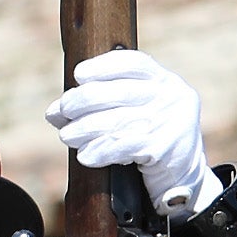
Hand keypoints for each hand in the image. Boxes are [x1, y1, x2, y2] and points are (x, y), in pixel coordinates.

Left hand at [49, 50, 214, 217]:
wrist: (180, 174)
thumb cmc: (147, 137)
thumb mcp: (134, 110)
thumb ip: (103, 102)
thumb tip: (55, 111)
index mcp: (163, 80)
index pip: (133, 63)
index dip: (102, 66)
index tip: (78, 74)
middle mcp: (171, 96)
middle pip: (116, 91)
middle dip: (80, 101)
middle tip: (62, 112)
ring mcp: (171, 122)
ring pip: (115, 120)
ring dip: (83, 130)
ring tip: (68, 136)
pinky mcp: (164, 148)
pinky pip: (121, 146)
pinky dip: (97, 151)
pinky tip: (86, 154)